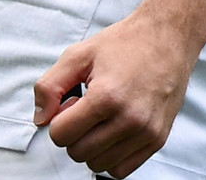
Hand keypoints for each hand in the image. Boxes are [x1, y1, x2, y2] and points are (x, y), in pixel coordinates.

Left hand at [33, 13, 199, 178]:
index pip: (61, 135)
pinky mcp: (158, 140)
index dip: (57, 120)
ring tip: (100, 118)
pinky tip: (111, 131)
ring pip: (99, 165)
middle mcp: (129, 120)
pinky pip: (122, 169)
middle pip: (78, 153)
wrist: (165, 39)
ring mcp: (146, 133)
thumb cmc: (122, 45)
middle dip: (72, 134)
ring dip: (91, 146)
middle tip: (84, 110)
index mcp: (106, 97)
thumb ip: (49, 86)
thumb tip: (40, 119)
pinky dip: (110, 156)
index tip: (69, 104)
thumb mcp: (77, 55)